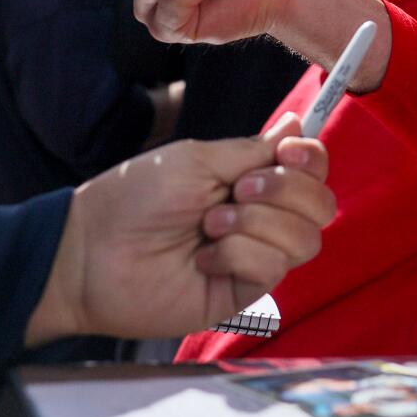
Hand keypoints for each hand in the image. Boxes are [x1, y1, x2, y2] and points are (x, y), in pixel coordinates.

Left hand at [25, 122, 334, 343]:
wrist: (95, 251)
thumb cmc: (137, 199)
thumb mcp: (198, 160)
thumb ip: (253, 149)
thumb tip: (298, 124)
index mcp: (252, 180)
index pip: (312, 170)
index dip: (312, 160)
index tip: (287, 153)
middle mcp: (262, 218)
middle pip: (321, 206)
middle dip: (286, 192)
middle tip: (239, 190)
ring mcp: (255, 256)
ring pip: (304, 239)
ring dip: (257, 224)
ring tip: (211, 225)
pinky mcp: (243, 292)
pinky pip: (273, 267)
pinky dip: (239, 254)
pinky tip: (204, 259)